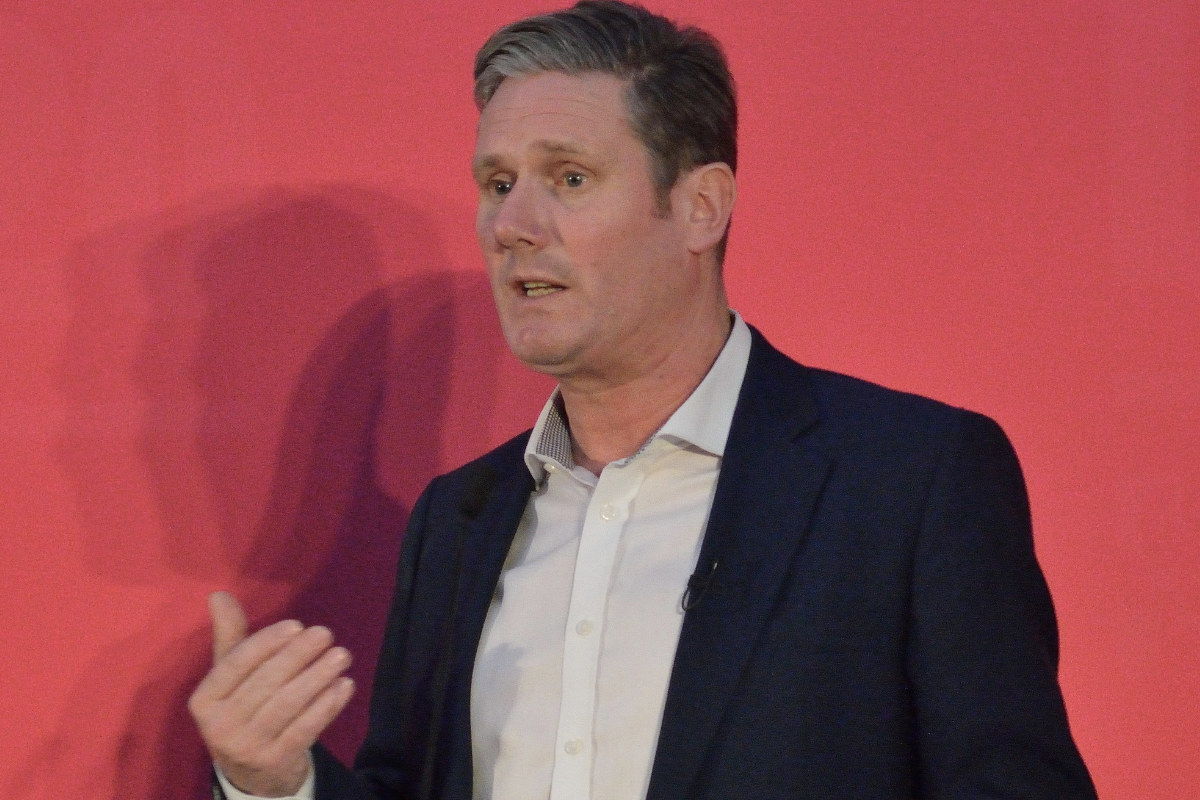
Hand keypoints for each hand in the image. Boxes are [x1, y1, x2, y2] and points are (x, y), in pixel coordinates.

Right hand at [188, 592, 355, 796]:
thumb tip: (219, 594)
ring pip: (288, 705)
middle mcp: (220, 726)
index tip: (296, 625)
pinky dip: (327, 705)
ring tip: (341, 655)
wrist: (249, 771)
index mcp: (204, 700)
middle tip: (326, 634)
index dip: (266, 643)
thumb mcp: (229, 677)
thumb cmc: (241, 708)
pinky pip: (306, 729)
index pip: (235, 665)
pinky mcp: (275, 761)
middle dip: (299, 655)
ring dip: (318, 677)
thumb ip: (229, 636)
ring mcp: (247, 747)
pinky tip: (344, 685)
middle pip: (265, 683)